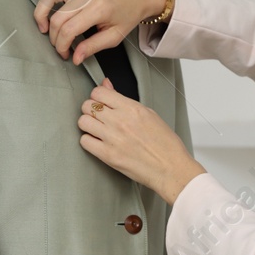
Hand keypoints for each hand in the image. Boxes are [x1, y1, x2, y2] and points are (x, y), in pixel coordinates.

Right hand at [35, 0, 166, 65]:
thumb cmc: (128, 13)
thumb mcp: (115, 36)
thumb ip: (93, 47)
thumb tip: (75, 58)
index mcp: (98, 9)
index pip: (69, 30)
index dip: (62, 46)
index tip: (65, 54)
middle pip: (57, 16)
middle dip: (53, 36)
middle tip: (59, 45)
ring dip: (41, 11)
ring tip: (45, 25)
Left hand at [78, 78, 204, 205]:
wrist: (171, 169)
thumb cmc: (165, 144)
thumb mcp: (149, 114)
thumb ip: (124, 100)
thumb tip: (106, 85)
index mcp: (132, 108)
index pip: (99, 92)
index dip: (97, 96)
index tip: (101, 103)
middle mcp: (120, 121)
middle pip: (87, 105)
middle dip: (91, 110)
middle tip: (99, 117)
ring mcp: (112, 138)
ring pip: (83, 122)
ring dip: (88, 125)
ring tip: (98, 130)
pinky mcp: (108, 155)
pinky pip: (84, 141)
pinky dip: (89, 141)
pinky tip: (98, 143)